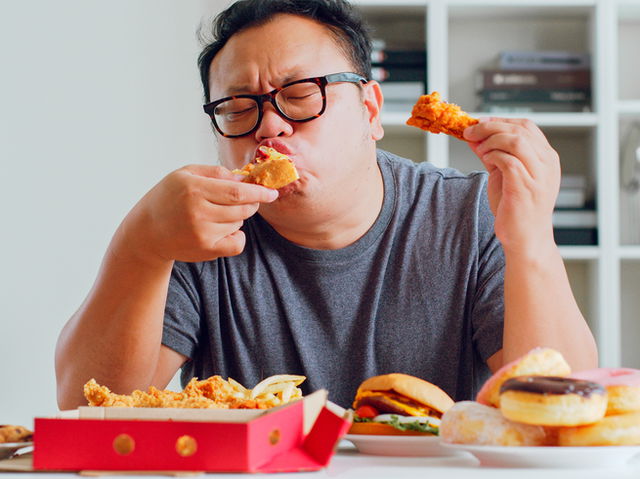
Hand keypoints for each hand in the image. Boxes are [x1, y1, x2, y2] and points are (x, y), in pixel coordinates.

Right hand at [116, 165, 278, 263]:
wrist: (147, 232)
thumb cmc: (168, 198)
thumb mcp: (185, 174)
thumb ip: (215, 172)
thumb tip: (244, 178)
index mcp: (194, 188)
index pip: (238, 191)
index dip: (259, 192)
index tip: (271, 192)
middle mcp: (198, 212)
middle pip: (243, 208)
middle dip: (252, 203)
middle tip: (246, 200)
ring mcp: (203, 233)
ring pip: (240, 223)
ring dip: (237, 217)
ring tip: (217, 214)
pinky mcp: (206, 250)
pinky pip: (238, 243)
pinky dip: (238, 236)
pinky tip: (226, 230)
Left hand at [464, 118, 559, 254]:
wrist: (525, 238)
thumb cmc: (515, 208)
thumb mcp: (504, 174)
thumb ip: (493, 154)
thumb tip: (474, 137)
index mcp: (546, 157)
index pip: (526, 126)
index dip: (501, 121)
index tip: (480, 123)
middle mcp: (547, 163)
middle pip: (520, 129)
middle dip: (490, 126)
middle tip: (470, 131)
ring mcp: (539, 175)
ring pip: (516, 140)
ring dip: (491, 140)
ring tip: (479, 149)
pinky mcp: (526, 187)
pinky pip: (509, 161)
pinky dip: (493, 156)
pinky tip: (486, 161)